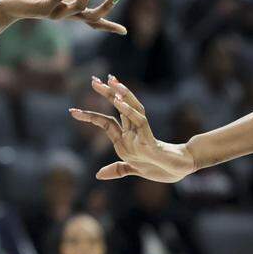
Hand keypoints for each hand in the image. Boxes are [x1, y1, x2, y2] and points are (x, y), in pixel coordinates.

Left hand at [0, 0, 125, 33]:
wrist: (10, 4)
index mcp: (70, 11)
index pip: (92, 21)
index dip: (108, 26)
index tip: (124, 31)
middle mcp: (65, 15)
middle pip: (91, 18)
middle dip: (105, 9)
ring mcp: (55, 14)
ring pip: (78, 7)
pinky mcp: (43, 8)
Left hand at [70, 75, 196, 182]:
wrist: (179, 171)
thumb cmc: (160, 167)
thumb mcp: (133, 169)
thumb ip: (118, 169)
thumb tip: (98, 175)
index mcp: (125, 139)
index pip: (106, 122)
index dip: (91, 115)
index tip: (73, 110)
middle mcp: (132, 132)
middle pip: (118, 108)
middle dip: (106, 93)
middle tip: (93, 79)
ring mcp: (141, 134)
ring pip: (130, 109)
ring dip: (120, 95)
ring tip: (110, 82)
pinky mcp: (150, 140)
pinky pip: (139, 122)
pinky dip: (129, 111)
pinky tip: (119, 101)